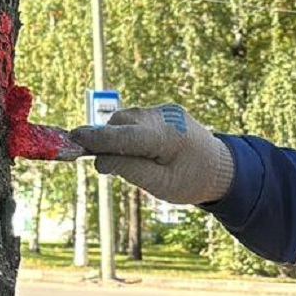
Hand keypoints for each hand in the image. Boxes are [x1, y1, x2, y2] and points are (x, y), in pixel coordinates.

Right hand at [70, 104, 234, 204]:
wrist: (222, 168)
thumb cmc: (192, 181)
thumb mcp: (160, 185)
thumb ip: (129, 170)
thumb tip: (99, 161)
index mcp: (167, 137)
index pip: (123, 135)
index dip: (96, 138)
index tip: (72, 139)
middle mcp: (165, 117)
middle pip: (121, 122)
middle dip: (104, 138)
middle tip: (97, 161)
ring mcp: (166, 110)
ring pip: (126, 118)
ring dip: (116, 136)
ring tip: (120, 160)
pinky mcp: (164, 111)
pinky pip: (137, 119)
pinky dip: (127, 132)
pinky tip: (134, 150)